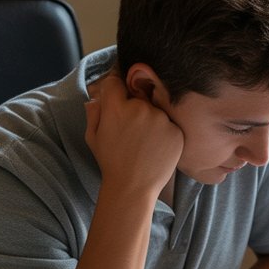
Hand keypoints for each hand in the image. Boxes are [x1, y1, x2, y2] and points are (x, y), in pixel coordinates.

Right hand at [85, 72, 183, 195]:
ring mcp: (161, 119)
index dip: (115, 89)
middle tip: (131, 131)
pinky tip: (155, 148)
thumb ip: (94, 111)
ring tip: (144, 143)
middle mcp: (140, 108)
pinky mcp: (176, 131)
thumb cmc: (111, 162)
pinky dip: (164, 133)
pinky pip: (169, 125)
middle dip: (133, 108)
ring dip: (150, 120)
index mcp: (116, 107)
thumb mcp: (93, 136)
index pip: (115, 81)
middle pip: (137, 96)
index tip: (117, 98)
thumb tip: (97, 96)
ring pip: (155, 110)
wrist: (133, 187)